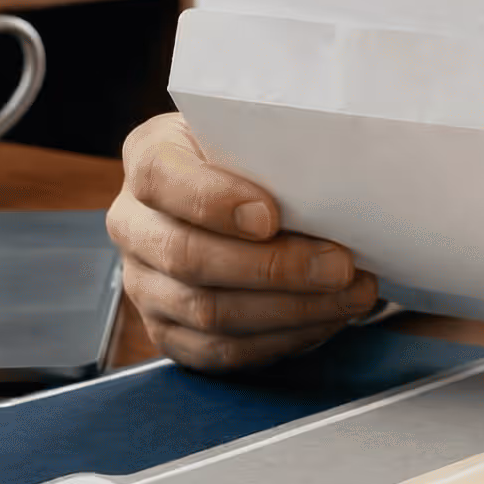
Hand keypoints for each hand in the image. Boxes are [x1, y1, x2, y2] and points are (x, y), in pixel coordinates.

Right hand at [108, 112, 380, 370]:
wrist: (238, 199)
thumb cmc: (254, 159)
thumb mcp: (256, 133)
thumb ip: (275, 146)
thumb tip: (336, 180)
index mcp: (148, 155)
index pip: (159, 177)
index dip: (213, 200)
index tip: (270, 216)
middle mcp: (133, 223)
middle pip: (187, 255)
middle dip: (274, 267)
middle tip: (339, 265)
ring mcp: (144, 283)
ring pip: (208, 311)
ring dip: (291, 309)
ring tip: (349, 294)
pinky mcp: (168, 331)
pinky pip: (221, 349)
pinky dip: (281, 338)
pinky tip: (325, 319)